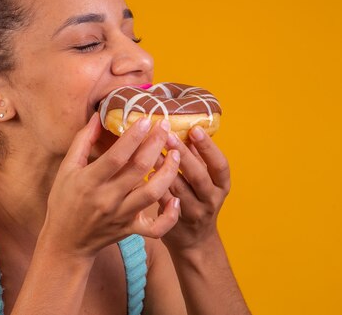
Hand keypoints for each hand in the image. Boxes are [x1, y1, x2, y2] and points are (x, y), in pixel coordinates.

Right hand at [41, 113, 181, 258]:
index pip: (116, 156)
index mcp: (89, 182)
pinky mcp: (130, 230)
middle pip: (138, 169)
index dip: (133, 137)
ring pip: (152, 194)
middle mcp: (107, 199)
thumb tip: (98, 117)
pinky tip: (176, 199)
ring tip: (176, 154)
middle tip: (165, 126)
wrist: (66, 242)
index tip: (146, 120)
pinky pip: (156, 227)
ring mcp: (121, 216)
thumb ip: (82, 142)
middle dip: (155, 145)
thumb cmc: (64, 201)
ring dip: (168, 172)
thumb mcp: (66, 169)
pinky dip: (169, 216)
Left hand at [154, 125, 230, 252]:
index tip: (195, 129)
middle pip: (199, 176)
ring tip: (152, 151)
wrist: (195, 242)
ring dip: (164, 169)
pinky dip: (155, 188)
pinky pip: (164, 204)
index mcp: (221, 185)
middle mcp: (211, 199)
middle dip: (183, 155)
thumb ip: (196, 158)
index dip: (208, 147)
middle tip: (168, 136)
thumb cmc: (197, 200)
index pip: (220, 165)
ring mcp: (194, 213)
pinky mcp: (175, 224)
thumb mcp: (204, 180)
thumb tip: (186, 125)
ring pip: (179, 190)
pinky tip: (146, 175)